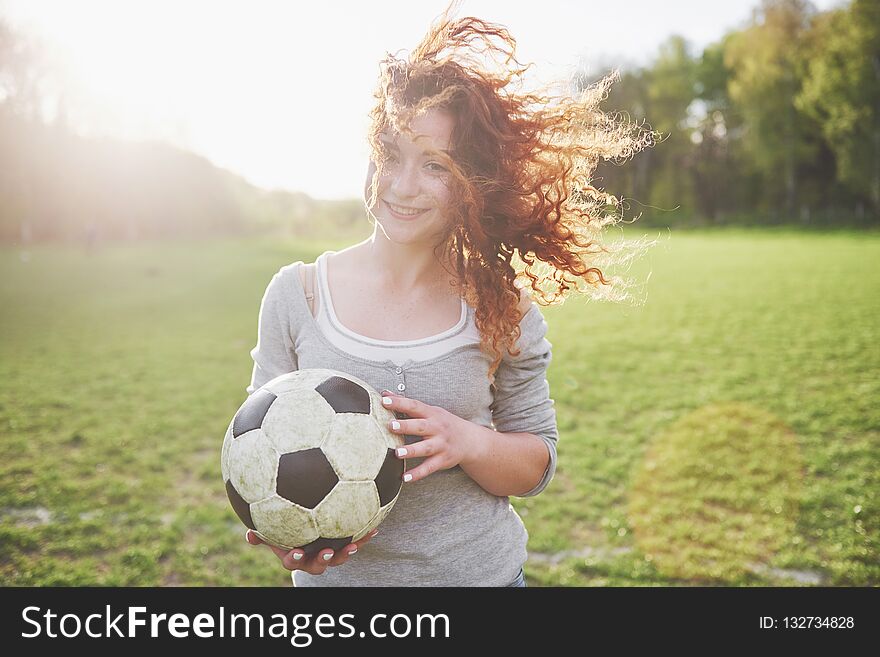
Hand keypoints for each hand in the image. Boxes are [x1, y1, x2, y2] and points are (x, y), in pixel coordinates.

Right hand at [245, 529, 378, 574]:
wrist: (309, 529)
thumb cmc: (286, 528)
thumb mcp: (273, 530)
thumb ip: (262, 533)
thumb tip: (248, 535)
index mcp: (295, 555)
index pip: (292, 561)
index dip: (294, 559)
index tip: (296, 551)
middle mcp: (312, 558)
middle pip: (318, 565)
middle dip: (323, 560)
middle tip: (327, 551)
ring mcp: (329, 554)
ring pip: (338, 558)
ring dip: (346, 552)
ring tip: (355, 544)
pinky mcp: (344, 545)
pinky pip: (354, 542)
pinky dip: (364, 537)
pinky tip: (374, 527)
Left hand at [380, 389, 482, 483]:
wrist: (470, 441)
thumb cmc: (444, 423)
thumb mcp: (430, 411)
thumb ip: (407, 405)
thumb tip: (385, 394)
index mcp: (432, 414)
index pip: (415, 406)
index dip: (400, 402)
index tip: (385, 400)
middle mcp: (437, 429)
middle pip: (420, 427)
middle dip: (405, 426)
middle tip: (390, 425)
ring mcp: (441, 445)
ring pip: (425, 448)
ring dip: (411, 450)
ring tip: (397, 453)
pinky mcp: (442, 460)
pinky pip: (429, 468)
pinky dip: (418, 473)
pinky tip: (405, 478)